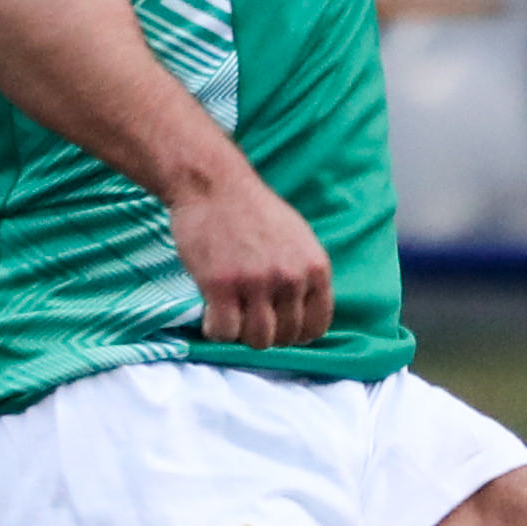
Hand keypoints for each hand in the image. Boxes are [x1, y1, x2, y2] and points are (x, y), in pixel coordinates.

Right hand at [167, 164, 333, 347]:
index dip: (294, 332)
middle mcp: (291, 278)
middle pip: (285, 338)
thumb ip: (305, 274)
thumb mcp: (298, 238)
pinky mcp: (221, 286)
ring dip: (240, 333)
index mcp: (315, 267)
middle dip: (264, 332)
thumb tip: (304, 313)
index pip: (316, 327)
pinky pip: (224, 333)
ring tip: (228, 312)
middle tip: (245, 313)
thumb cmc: (252, 210)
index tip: (275, 323)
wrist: (214, 184)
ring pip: (257, 341)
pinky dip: (215, 329)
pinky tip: (210, 311)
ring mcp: (256, 283)